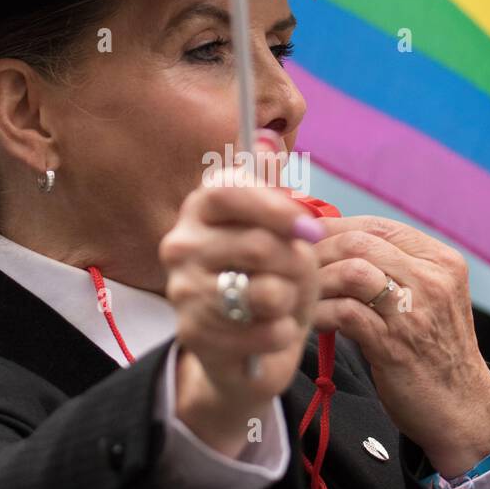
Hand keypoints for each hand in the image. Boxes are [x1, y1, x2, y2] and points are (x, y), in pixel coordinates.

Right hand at [159, 137, 321, 455]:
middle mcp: (180, 244)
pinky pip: (266, 330)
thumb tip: (267, 140)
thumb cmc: (271, 280)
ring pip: (265, 291)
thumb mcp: (284, 236)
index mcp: (200, 209)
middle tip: (300, 277)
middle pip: (255, 244)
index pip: (227, 191)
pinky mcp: (193, 334)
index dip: (274, 208)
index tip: (308, 230)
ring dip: (291, 301)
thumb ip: (277, 196)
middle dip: (295, 264)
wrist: (250, 349)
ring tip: (283, 304)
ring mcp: (182, 290)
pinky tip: (271, 333)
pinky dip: (283, 334)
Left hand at [309, 215, 489, 476]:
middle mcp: (433, 279)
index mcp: (440, 260)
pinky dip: (319, 312)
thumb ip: (393, 269)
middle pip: (360, 242)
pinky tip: (306, 320)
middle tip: (291, 268)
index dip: (334, 229)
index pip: (377, 226)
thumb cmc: (433, 350)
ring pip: (351, 272)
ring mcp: (415, 312)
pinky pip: (344, 312)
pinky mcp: (395, 345)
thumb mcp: (427, 298)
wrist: (461, 407)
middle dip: (317, 252)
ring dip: (315, 281)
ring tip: (296, 293)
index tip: (305, 242)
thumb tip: (335, 242)